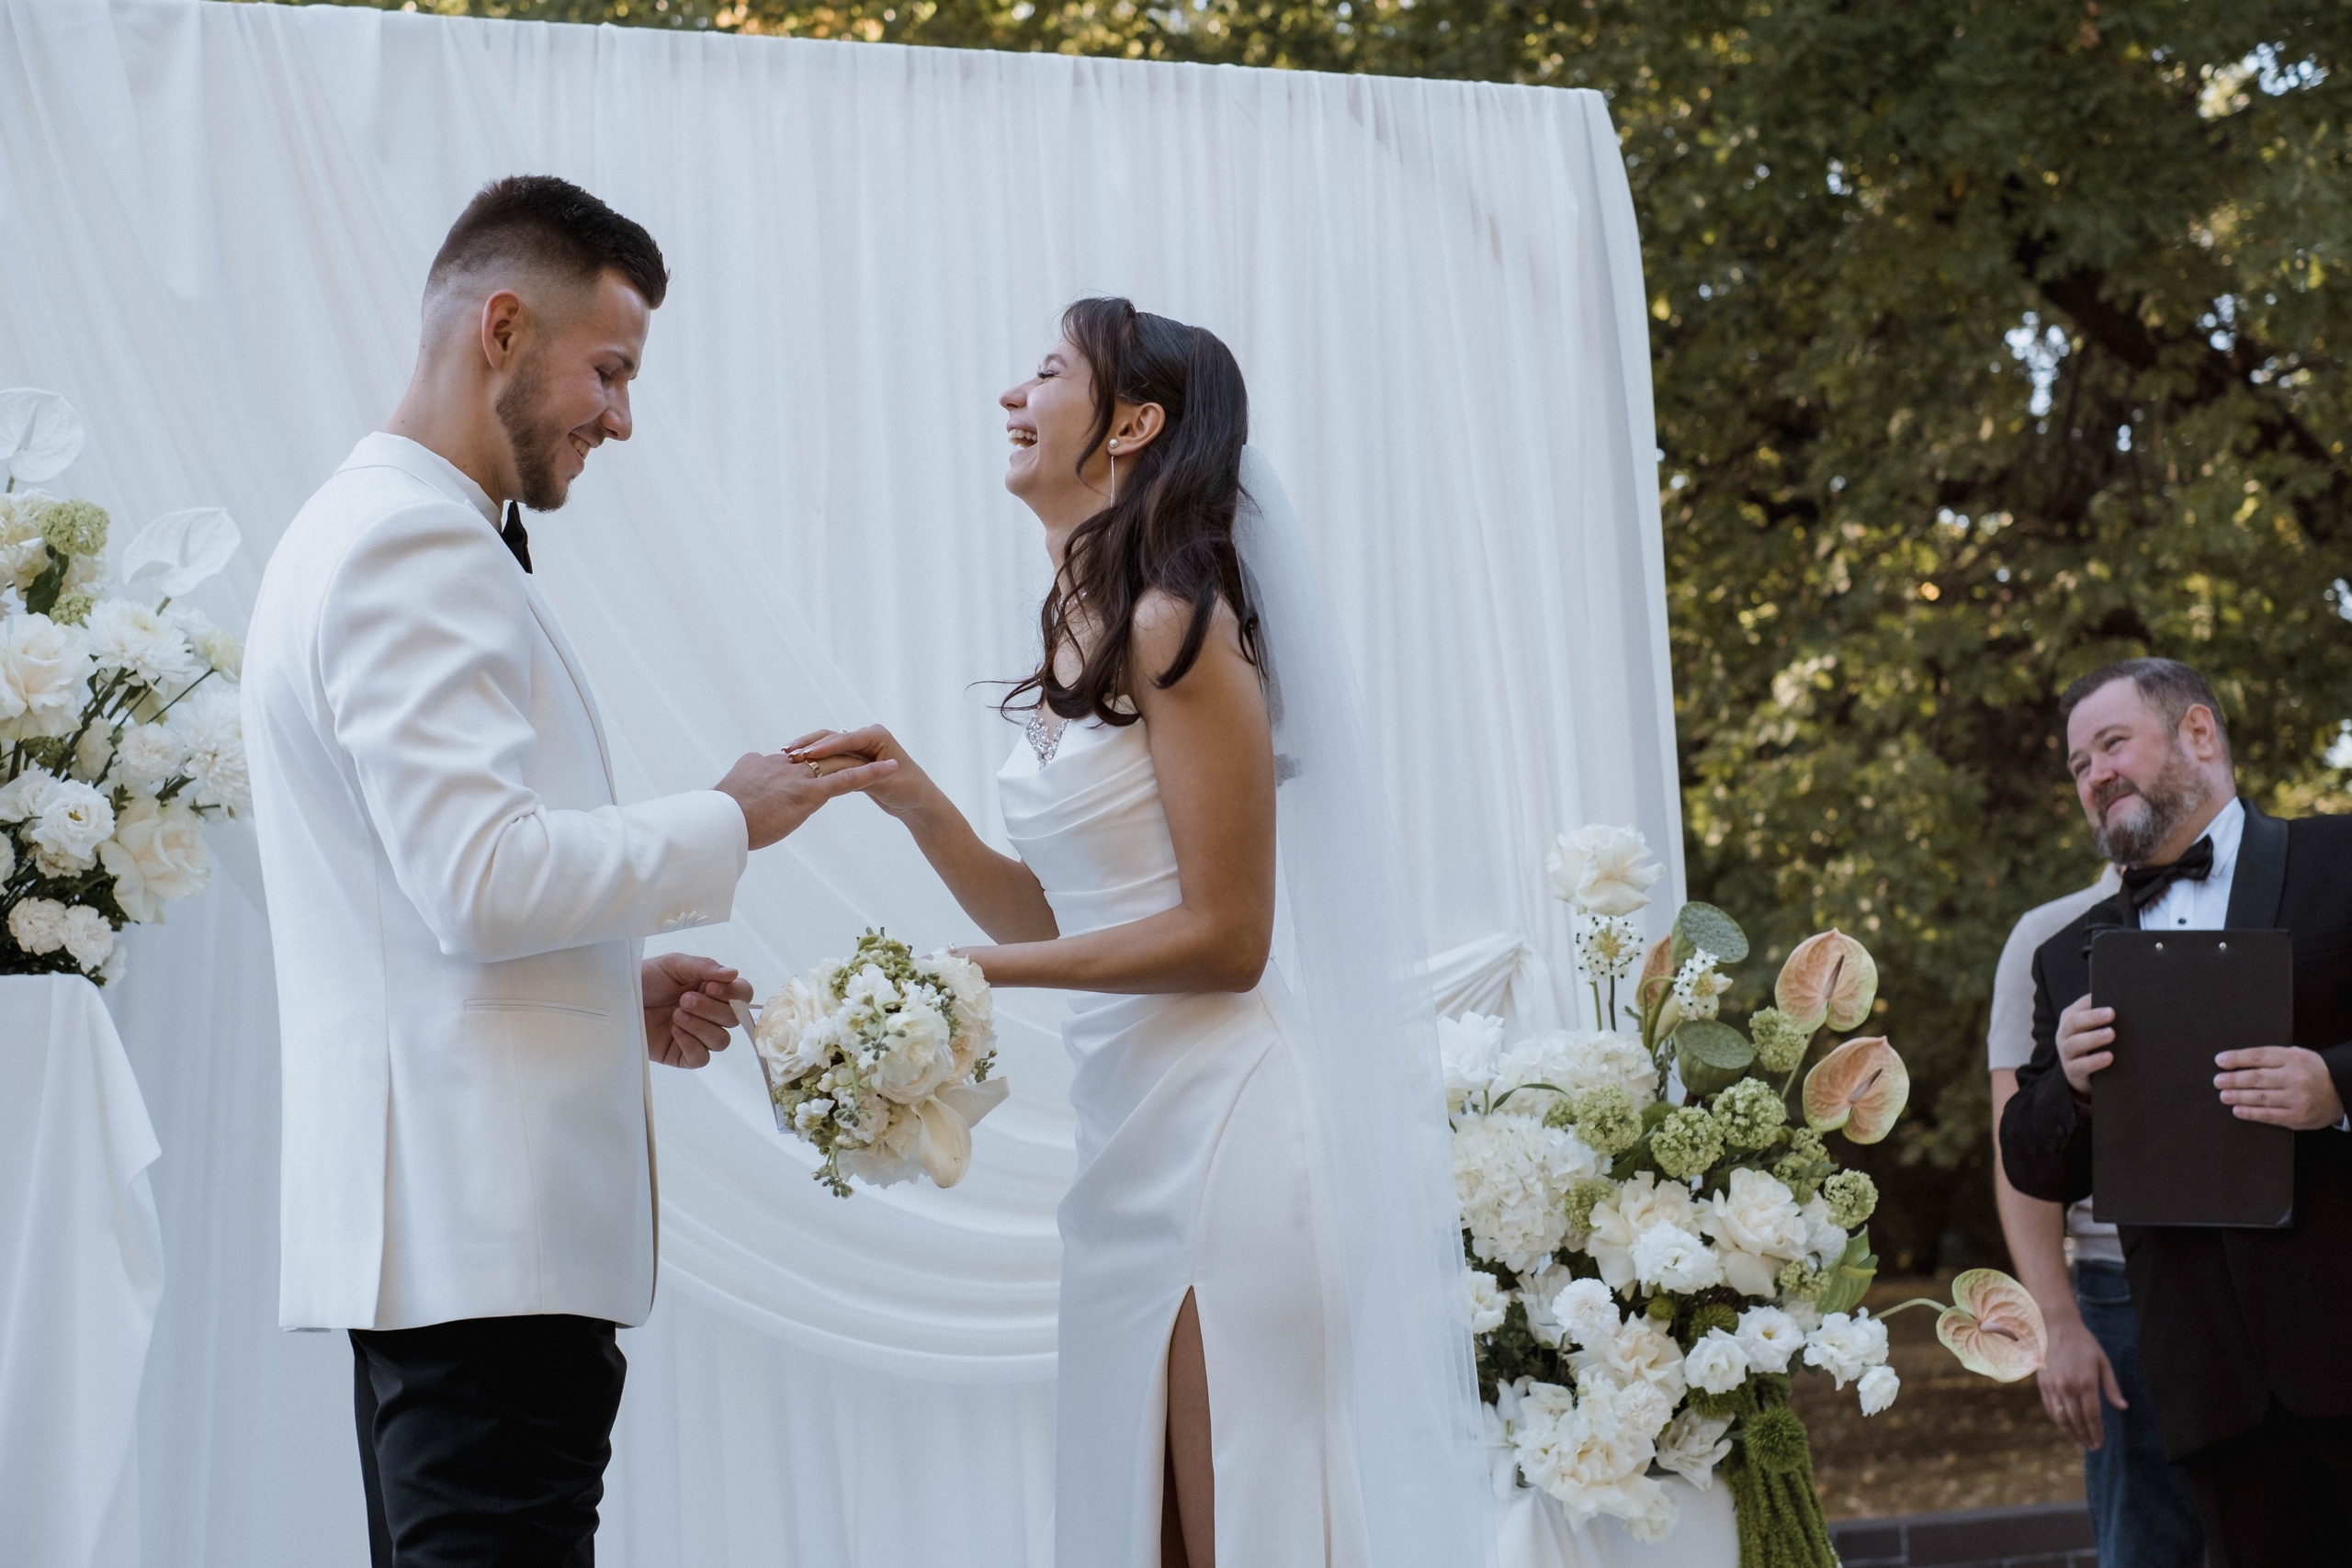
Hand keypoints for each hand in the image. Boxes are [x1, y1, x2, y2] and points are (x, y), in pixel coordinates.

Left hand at [642, 952, 751, 1067]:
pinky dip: (692, 1044)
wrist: (615, 998)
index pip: (743, 995)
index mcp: (712, 989)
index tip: (710, 987)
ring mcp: (697, 1036)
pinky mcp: (682, 1055)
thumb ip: (704, 967)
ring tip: (676, 1015)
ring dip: (700, 1026)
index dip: (733, 994)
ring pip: (721, 1041)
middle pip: (733, 1019)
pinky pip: (701, 1058)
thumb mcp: (674, 965)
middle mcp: (709, 1013)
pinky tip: (674, 1031)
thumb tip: (732, 973)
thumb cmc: (644, 979)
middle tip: (683, 1000)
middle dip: (710, 1009)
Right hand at [715, 746, 896, 849]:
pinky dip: (870, 774)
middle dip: (842, 759)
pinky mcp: (809, 792)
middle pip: (818, 757)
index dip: (809, 763)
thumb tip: (738, 792)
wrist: (717, 825)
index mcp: (761, 765)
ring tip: (890, 764)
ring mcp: (796, 777)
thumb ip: (740, 789)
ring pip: (836, 764)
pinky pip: (846, 780)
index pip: (792, 761)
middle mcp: (782, 765)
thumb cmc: (717, 821)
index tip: (820, 764)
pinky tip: (890, 770)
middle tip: (864, 759)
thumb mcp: (727, 799)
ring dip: (864, 763)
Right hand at [788, 726, 938, 821]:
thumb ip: (863, 775)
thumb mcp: (885, 783)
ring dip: (808, 750)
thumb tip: (840, 772)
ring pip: (828, 746)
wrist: (918, 802)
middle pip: (832, 738)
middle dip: (810, 745)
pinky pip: (830, 757)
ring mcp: (859, 747)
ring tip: (785, 756)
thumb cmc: (908, 790)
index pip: (846, 739)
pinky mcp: (853, 760)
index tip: (807, 754)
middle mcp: (867, 736)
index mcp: (877, 735)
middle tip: (787, 754)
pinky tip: (796, 765)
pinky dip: (814, 760)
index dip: (825, 747)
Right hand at [2035, 1314, 2123, 1449]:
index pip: (2092, 1415)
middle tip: (2092, 1446)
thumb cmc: (2084, 1344)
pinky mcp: (2043, 1384)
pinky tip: (2065, 1426)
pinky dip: (2058, 1420)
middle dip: (2085, 1436)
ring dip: (2071, 1432)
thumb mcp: (2103, 1362)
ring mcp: (2053, 1386)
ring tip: (2079, 1441)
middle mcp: (2068, 1387)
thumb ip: (2111, 1387)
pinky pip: (2050, 1408)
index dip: (2096, 1432)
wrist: (2056, 1327)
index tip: (2100, 1443)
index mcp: (2086, 1382)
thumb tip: (2123, 1407)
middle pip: (2076, 1420)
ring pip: (2061, 1417)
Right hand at [2056, 993, 2115, 1099]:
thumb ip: (2103, 1018)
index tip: (2107, 995)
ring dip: (2093, 1038)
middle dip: (2092, 1017)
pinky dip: (2094, 1061)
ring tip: (2111, 1034)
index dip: (2091, 1002)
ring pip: (2074, 1044)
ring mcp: (2066, 1053)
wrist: (2082, 1075)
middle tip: (2111, 1013)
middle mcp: (2064, 1034)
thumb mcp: (2094, 1029)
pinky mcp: (2072, 1071)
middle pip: (2074, 1023)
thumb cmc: (2094, 1046)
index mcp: (2070, 1019)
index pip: (2079, 1006)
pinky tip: (2109, 1057)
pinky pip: (2080, 1066)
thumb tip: (2126, 1005)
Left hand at [2215, 1045, 2346, 1129]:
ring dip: (2237, 1097)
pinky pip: (2269, 1115)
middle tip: (2217, 1081)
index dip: (2236, 1058)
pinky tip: (2238, 1110)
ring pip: (2260, 1097)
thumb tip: (2238, 1059)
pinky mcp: (2298, 1116)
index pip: (2258, 1056)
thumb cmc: (2313, 1071)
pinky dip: (2250, 1113)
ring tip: (2223, 1095)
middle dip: (2232, 1079)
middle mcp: (2295, 1077)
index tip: (2219, 1061)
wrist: (2342, 1091)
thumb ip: (2274, 1057)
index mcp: (2294, 1058)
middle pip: (2256, 1078)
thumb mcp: (2298, 1056)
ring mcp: (2297, 1098)